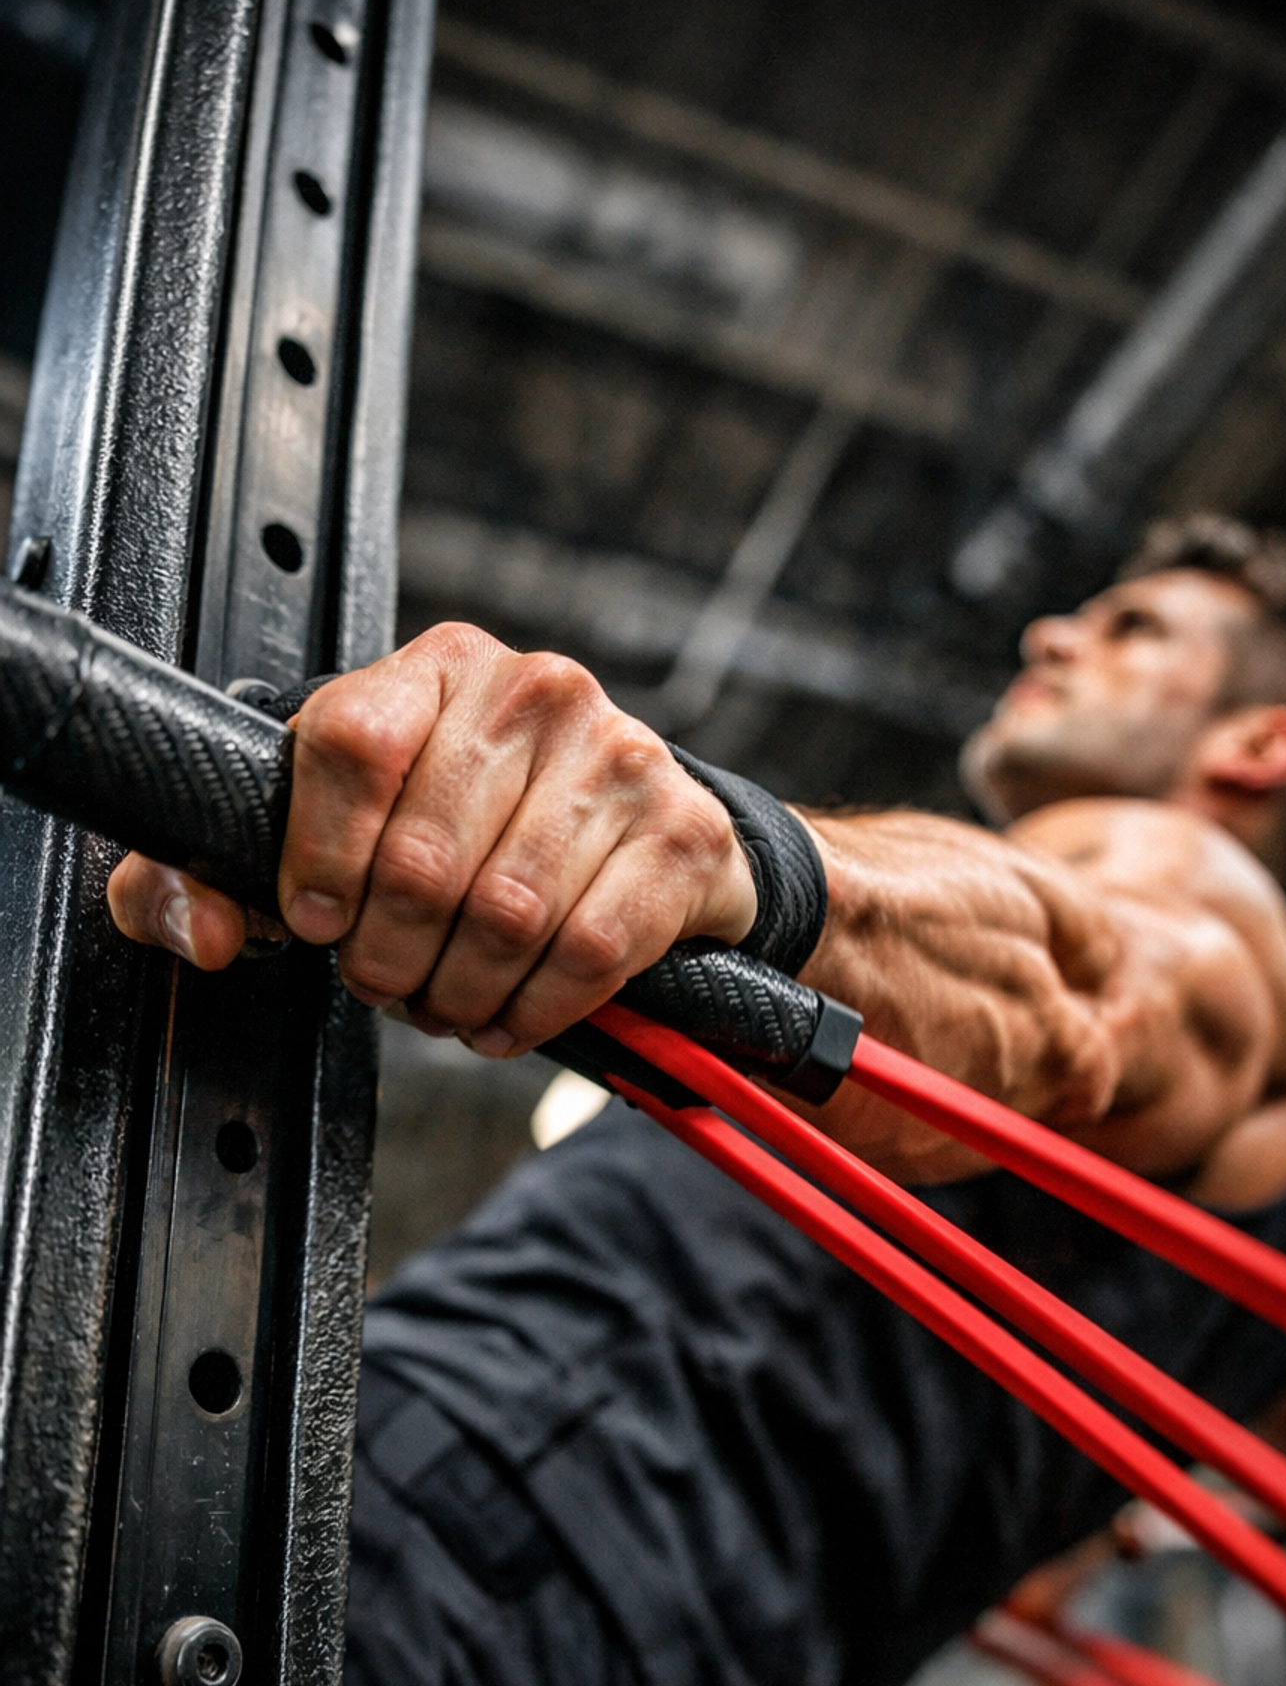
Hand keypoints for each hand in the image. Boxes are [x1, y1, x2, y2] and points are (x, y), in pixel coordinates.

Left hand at [106, 625, 757, 1053]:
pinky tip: (507, 1018)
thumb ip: (227, 873)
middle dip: (389, 954)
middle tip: (386, 983)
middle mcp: (538, 693)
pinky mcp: (681, 835)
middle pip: (426, 856)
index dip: (319, 855)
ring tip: (444, 1005)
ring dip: (459, 992)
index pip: (351, 744)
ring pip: (506, 915)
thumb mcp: (349, 826)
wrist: (649, 838)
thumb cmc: (486, 827)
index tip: (317, 919)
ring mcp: (621, 759)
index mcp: (441, 667)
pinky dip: (534, 1010)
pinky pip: (587, 952)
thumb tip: (204, 930)